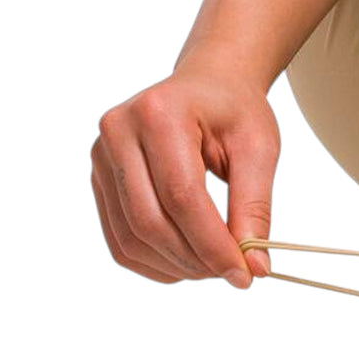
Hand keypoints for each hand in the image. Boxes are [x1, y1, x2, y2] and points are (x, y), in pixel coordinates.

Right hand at [91, 64, 278, 284]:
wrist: (207, 85)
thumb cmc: (234, 111)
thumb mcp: (258, 150)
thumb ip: (255, 208)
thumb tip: (255, 267)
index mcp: (160, 113)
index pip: (182, 196)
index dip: (212, 244)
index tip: (244, 274)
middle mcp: (118, 131)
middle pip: (150, 221)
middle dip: (195, 259)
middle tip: (234, 273)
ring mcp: (101, 157)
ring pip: (131, 238)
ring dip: (176, 266)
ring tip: (214, 266)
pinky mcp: (100, 180)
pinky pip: (120, 240)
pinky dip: (155, 263)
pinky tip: (187, 263)